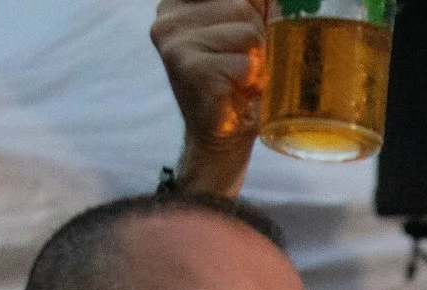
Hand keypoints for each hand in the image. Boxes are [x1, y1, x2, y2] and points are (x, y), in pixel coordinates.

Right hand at [154, 0, 266, 187]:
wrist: (221, 139)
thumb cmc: (235, 82)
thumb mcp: (240, 33)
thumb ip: (250, 6)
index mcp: (177, 4)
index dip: (251, 12)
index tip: (244, 39)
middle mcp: (168, 19)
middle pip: (244, 6)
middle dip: (258, 39)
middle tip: (242, 66)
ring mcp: (176, 44)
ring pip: (249, 33)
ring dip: (256, 61)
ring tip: (240, 79)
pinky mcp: (191, 69)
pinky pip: (248, 63)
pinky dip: (252, 81)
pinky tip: (234, 93)